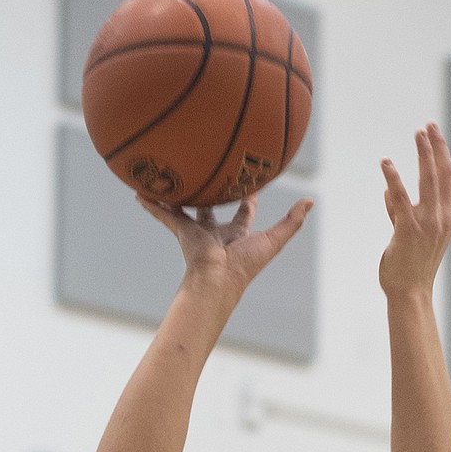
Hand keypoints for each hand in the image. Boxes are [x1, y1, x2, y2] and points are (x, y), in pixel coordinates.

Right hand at [137, 191, 312, 303]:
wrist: (217, 280)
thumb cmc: (246, 265)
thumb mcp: (274, 240)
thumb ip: (292, 222)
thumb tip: (311, 202)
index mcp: (236, 235)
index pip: (242, 213)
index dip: (247, 198)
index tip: (247, 182)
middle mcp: (215, 232)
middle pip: (212, 207)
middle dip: (211, 192)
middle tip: (209, 171)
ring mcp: (196, 231)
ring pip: (185, 207)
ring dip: (176, 195)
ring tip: (167, 177)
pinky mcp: (181, 231)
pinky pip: (164, 213)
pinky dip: (152, 204)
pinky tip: (139, 192)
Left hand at [379, 123, 450, 297]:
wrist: (409, 294)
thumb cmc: (410, 267)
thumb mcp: (410, 236)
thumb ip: (400, 212)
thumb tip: (390, 192)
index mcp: (448, 218)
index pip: (447, 178)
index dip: (441, 154)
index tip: (434, 134)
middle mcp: (442, 218)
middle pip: (442, 174)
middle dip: (436, 147)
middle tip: (428, 126)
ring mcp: (427, 224)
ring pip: (428, 180)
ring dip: (424, 154)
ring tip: (418, 134)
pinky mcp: (408, 230)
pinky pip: (400, 198)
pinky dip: (393, 179)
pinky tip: (386, 163)